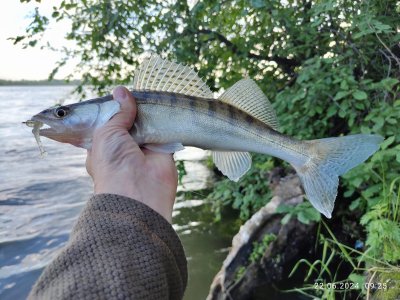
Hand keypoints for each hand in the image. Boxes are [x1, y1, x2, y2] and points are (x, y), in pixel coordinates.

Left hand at [86, 86, 177, 221]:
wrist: (139, 192)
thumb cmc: (113, 164)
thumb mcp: (107, 132)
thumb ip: (117, 112)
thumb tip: (121, 91)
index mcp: (103, 145)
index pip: (107, 123)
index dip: (111, 108)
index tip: (117, 93)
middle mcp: (123, 146)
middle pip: (128, 121)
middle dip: (131, 109)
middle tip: (135, 91)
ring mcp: (143, 148)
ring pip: (146, 124)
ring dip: (147, 112)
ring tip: (149, 94)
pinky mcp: (162, 149)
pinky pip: (163, 129)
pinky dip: (164, 119)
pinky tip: (163, 105)